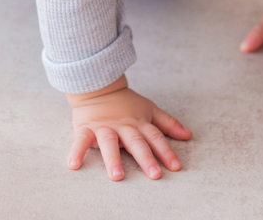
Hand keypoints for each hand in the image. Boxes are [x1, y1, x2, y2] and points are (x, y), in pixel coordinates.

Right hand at [66, 76, 191, 180]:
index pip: (155, 138)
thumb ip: (168, 123)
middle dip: (146, 158)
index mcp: (139, 123)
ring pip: (110, 143)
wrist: (98, 85)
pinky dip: (76, 151)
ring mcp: (104, 127)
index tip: (176, 167)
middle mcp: (123, 126)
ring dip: (113, 159)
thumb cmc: (125, 102)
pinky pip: (81, 140)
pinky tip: (73, 164)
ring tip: (117, 176)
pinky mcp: (86, 128)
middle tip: (154, 175)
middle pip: (136, 142)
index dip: (166, 151)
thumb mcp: (149, 109)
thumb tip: (188, 135)